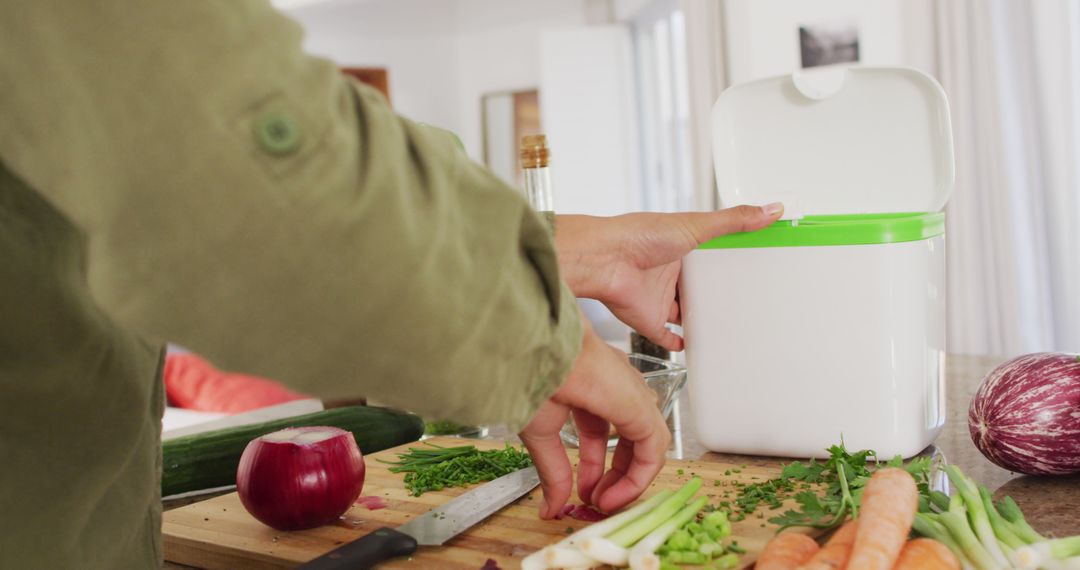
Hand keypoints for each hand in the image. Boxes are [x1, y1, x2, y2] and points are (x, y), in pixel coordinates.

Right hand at [518, 320, 670, 517]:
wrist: (533, 349)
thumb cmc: (530, 372)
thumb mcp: (539, 430)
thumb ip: (552, 470)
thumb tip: (550, 508)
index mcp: (590, 384)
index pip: (600, 432)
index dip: (592, 466)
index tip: (580, 492)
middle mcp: (616, 387)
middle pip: (627, 439)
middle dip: (613, 476)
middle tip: (596, 501)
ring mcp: (631, 394)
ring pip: (645, 444)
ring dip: (628, 480)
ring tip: (606, 503)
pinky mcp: (640, 406)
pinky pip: (652, 448)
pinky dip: (637, 477)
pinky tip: (616, 495)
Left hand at [555, 204, 783, 349]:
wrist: (605, 260)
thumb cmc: (639, 236)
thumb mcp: (696, 225)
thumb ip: (734, 221)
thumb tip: (770, 209)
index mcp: (679, 248)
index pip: (708, 256)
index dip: (727, 261)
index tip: (751, 265)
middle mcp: (667, 274)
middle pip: (696, 287)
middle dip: (713, 293)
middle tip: (742, 301)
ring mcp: (657, 298)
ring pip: (682, 312)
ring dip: (698, 318)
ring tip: (724, 325)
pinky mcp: (648, 321)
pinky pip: (666, 336)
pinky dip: (678, 343)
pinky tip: (691, 345)